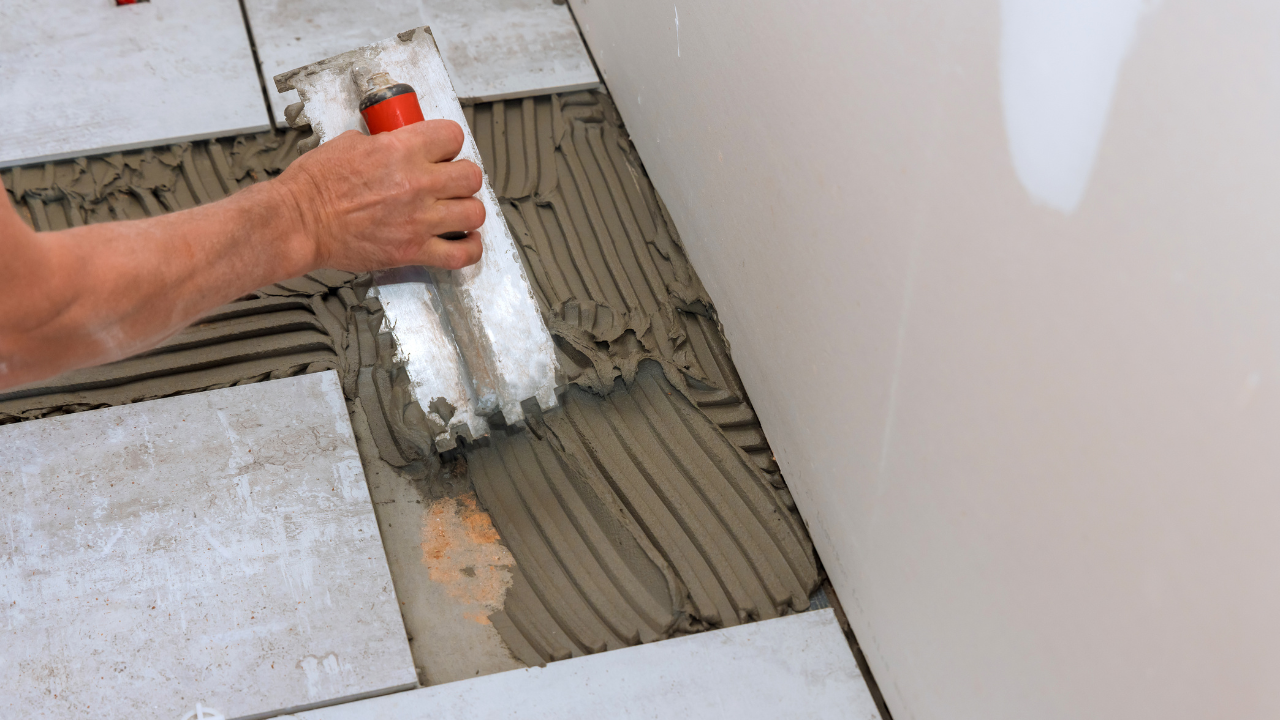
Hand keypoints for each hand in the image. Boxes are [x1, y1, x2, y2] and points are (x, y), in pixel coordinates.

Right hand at [275, 119, 484, 271]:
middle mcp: (417, 184)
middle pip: (471, 175)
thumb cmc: (315, 185)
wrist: (300, 222)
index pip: (453, 136)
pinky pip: (461, 254)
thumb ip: (384, 143)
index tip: (441, 151)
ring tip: (455, 210)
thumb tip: (396, 144)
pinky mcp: (413, 251)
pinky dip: (470, 248)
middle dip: (462, 176)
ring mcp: (419, 220)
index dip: (448, 143)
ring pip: (474, 212)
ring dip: (467, 210)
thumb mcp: (349, 144)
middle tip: (449, 182)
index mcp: (401, 151)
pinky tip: (465, 239)